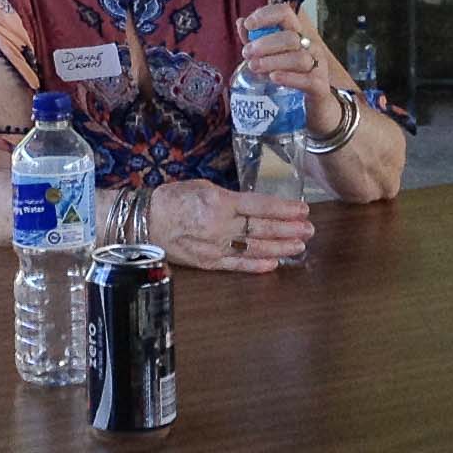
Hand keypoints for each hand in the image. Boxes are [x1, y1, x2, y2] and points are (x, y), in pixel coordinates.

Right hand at [145, 178, 312, 271]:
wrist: (142, 222)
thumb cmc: (171, 199)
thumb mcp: (202, 186)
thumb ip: (229, 197)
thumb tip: (253, 205)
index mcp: (219, 202)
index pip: (260, 206)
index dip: (284, 209)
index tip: (303, 210)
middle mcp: (220, 226)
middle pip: (262, 229)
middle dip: (289, 230)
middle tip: (309, 230)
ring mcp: (214, 247)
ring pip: (254, 249)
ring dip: (280, 248)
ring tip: (299, 247)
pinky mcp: (207, 263)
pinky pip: (236, 266)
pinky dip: (257, 266)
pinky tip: (275, 264)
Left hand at [239, 1, 343, 112]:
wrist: (312, 105)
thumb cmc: (290, 74)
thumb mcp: (269, 56)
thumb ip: (255, 40)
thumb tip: (241, 22)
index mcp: (297, 34)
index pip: (285, 13)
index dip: (266, 15)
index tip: (248, 25)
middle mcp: (310, 46)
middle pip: (290, 37)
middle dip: (265, 44)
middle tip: (246, 53)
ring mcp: (317, 65)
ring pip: (299, 58)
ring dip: (273, 61)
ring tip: (254, 67)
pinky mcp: (319, 86)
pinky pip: (307, 79)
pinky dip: (289, 77)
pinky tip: (273, 77)